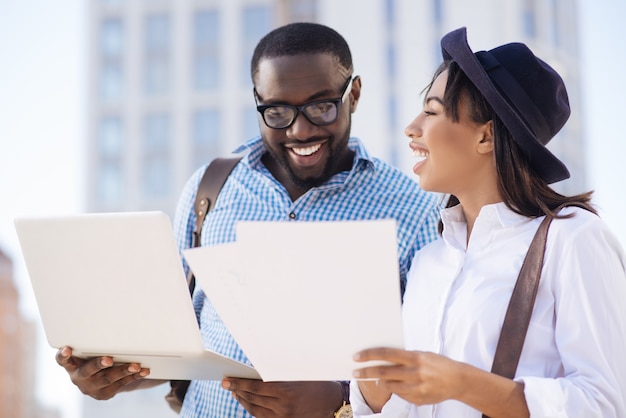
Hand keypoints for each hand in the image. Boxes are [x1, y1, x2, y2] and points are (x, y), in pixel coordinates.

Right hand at [56, 346, 149, 399]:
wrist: (101, 379)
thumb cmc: (93, 357)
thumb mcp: (88, 350)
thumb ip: (93, 342)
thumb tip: (112, 319)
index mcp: (71, 364)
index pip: (62, 360)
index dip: (63, 355)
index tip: (66, 349)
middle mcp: (79, 377)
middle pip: (88, 371)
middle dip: (99, 364)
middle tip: (109, 359)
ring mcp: (91, 387)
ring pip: (107, 379)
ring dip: (123, 371)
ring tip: (135, 366)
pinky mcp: (104, 394)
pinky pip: (120, 384)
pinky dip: (133, 376)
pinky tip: (143, 371)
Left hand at [222, 378, 342, 417]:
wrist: (333, 401)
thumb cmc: (316, 381)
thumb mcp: (297, 373)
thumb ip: (277, 375)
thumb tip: (255, 372)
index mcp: (285, 390)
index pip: (254, 387)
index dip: (238, 384)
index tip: (227, 380)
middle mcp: (282, 406)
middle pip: (253, 399)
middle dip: (237, 391)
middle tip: (226, 384)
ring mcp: (284, 417)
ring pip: (256, 410)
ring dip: (244, 401)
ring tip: (236, 393)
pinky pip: (264, 417)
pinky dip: (254, 409)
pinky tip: (249, 403)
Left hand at [353, 347, 465, 406]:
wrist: (458, 380)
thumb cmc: (437, 364)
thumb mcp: (422, 355)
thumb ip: (404, 357)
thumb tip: (381, 358)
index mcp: (415, 357)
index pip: (386, 354)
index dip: (369, 355)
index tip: (357, 357)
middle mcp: (415, 372)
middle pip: (383, 372)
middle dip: (366, 372)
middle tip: (355, 372)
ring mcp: (416, 388)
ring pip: (389, 386)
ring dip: (381, 382)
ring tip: (378, 378)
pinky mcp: (418, 399)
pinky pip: (399, 394)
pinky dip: (396, 389)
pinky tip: (402, 385)